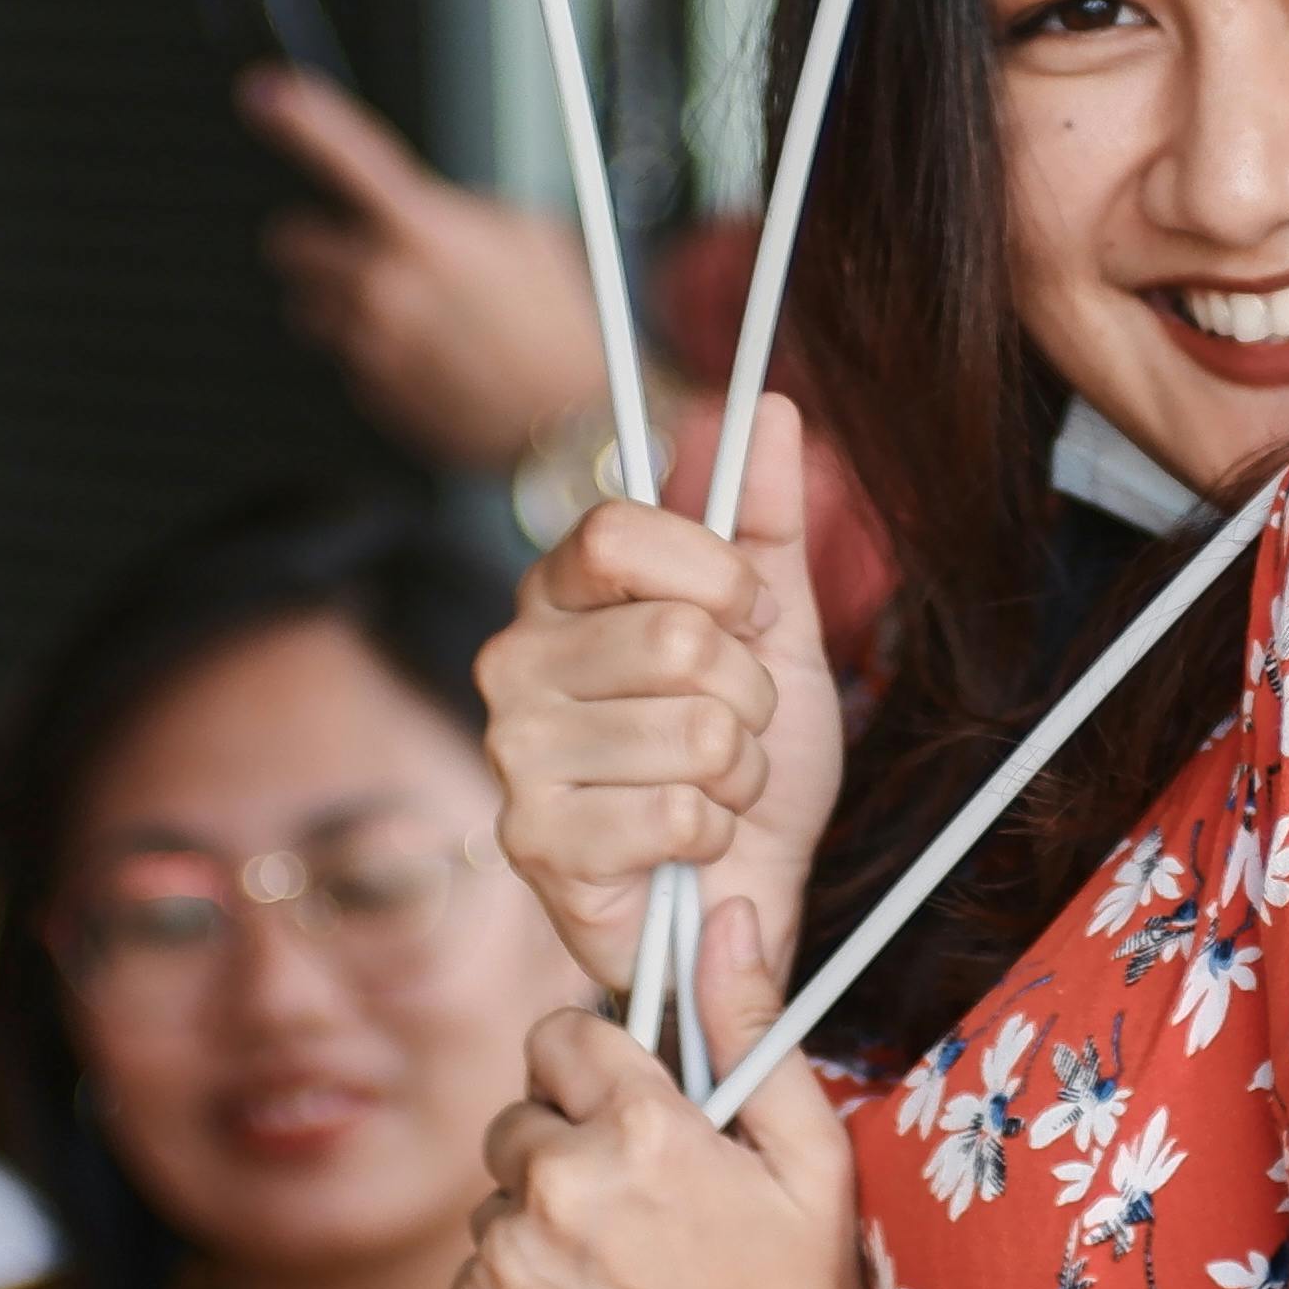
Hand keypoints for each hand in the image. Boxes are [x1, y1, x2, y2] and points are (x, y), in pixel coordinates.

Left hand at [243, 67, 625, 474]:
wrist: (573, 417)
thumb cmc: (561, 326)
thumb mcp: (528, 234)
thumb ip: (459, 211)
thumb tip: (431, 207)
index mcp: (424, 228)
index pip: (346, 153)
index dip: (300, 114)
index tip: (265, 93)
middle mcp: (384, 283)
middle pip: (292, 244)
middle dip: (320, 245)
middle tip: (363, 254)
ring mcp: (371, 341)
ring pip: (311, 308)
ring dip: (345, 305)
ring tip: (411, 317)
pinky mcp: (371, 391)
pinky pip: (348, 360)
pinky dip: (377, 356)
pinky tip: (433, 359)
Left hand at [452, 1004, 918, 1288]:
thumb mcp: (811, 1158)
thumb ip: (753, 1027)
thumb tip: (722, 913)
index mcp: (643, 1124)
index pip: (563, 1034)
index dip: (592, 1068)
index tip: (619, 1107)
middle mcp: (561, 1180)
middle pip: (517, 1117)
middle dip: (562, 1148)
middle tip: (629, 1213)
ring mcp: (511, 1258)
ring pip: (495, 1203)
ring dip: (538, 1225)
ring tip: (614, 1281)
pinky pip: (474, 1278)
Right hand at [481, 401, 837, 1006]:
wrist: (744, 884)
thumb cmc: (743, 756)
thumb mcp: (775, 626)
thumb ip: (766, 516)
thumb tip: (766, 404)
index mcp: (556, 592)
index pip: (620, 531)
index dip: (717, 577)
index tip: (747, 619)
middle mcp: (513, 662)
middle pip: (675, 636)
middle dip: (748, 693)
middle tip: (734, 726)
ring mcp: (513, 755)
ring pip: (693, 729)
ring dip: (739, 769)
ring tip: (713, 788)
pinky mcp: (536, 843)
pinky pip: (678, 812)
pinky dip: (715, 832)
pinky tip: (687, 843)